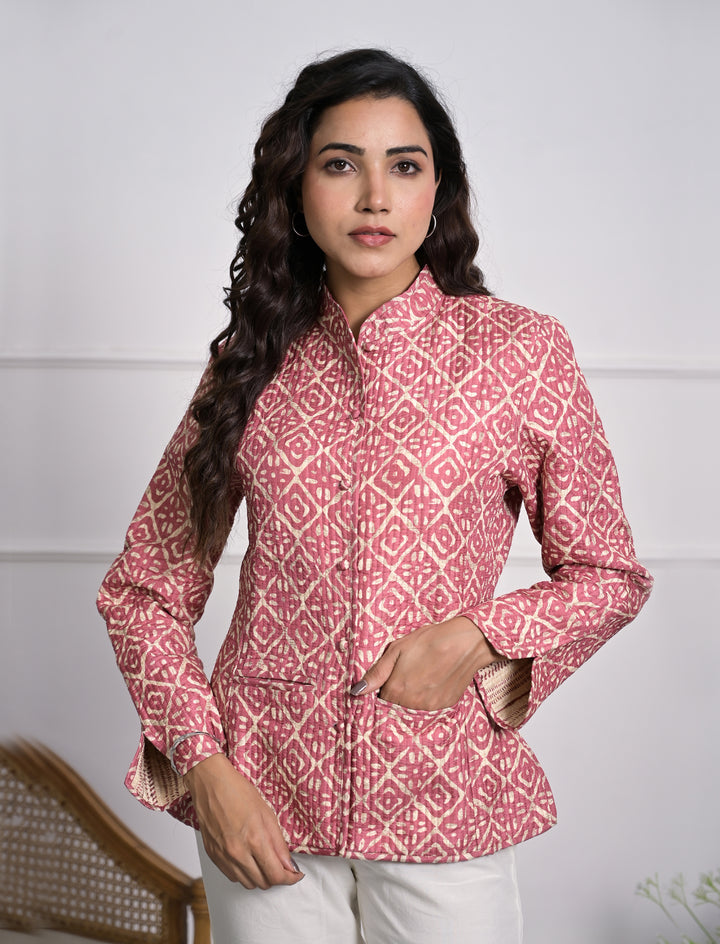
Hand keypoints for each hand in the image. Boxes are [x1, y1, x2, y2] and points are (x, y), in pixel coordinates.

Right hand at [184, 753, 303, 888]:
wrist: (210, 784)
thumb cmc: (237, 792)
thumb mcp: (267, 813)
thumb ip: (278, 843)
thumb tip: (289, 864)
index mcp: (254, 839)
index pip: (276, 875)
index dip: (289, 878)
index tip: (295, 874)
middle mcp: (237, 852)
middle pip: (263, 883)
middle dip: (276, 876)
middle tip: (281, 864)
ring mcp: (223, 856)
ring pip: (248, 883)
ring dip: (260, 877)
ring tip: (264, 860)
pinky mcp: (213, 856)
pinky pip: (232, 877)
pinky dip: (243, 873)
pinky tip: (248, 858)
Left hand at [351, 616, 499, 710]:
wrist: (466, 641)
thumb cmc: (429, 640)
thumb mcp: (397, 649)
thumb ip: (376, 672)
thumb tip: (356, 691)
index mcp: (397, 689)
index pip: (381, 697)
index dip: (386, 684)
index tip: (394, 672)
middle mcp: (412, 703)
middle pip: (397, 704)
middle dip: (400, 689)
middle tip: (411, 670)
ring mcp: (431, 706)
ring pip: (413, 706)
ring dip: (414, 694)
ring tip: (424, 672)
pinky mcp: (446, 705)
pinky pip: (430, 706)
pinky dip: (430, 695)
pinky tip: (436, 678)